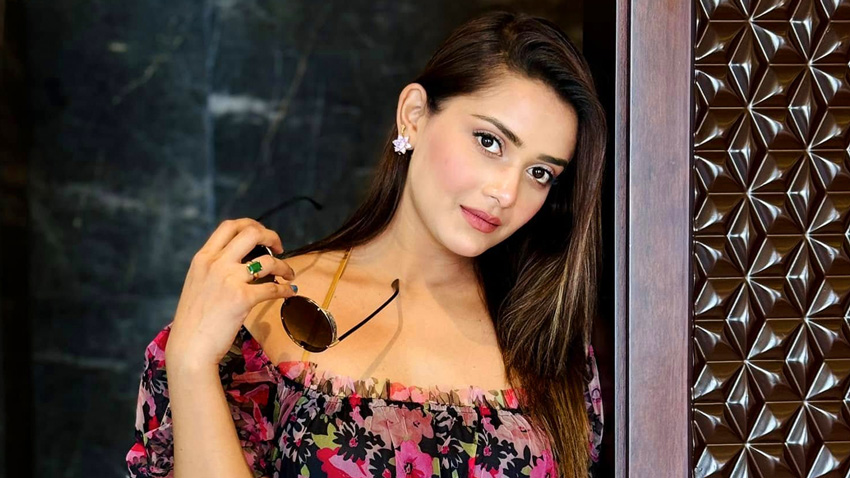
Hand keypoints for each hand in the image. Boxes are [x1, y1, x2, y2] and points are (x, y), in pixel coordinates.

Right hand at [164, 218, 297, 369]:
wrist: (188, 347)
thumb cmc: (193, 321)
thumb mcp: (197, 284)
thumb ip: (213, 269)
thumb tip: (240, 263)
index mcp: (203, 258)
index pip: (229, 226)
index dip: (250, 224)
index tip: (262, 234)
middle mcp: (215, 264)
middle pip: (251, 233)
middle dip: (272, 236)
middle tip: (280, 247)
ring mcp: (229, 280)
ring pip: (268, 261)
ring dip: (284, 266)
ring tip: (289, 275)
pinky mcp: (242, 299)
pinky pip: (273, 289)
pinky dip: (285, 290)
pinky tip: (289, 293)